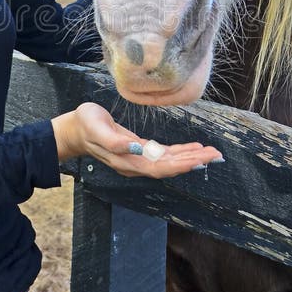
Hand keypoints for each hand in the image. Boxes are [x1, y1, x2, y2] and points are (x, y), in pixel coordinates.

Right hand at [51, 102, 222, 177]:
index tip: (200, 159)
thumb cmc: (85, 125)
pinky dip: (180, 152)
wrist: (75, 129)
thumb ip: (115, 141)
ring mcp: (138, 159)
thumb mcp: (97, 128)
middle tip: (216, 155)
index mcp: (128, 161)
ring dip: (191, 157)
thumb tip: (136, 148)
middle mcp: (136, 164)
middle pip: (170, 167)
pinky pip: (164, 155)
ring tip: (211, 153)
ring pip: (170, 162)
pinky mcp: (139, 150)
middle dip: (193, 161)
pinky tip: (193, 148)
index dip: (181, 164)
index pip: (160, 166)